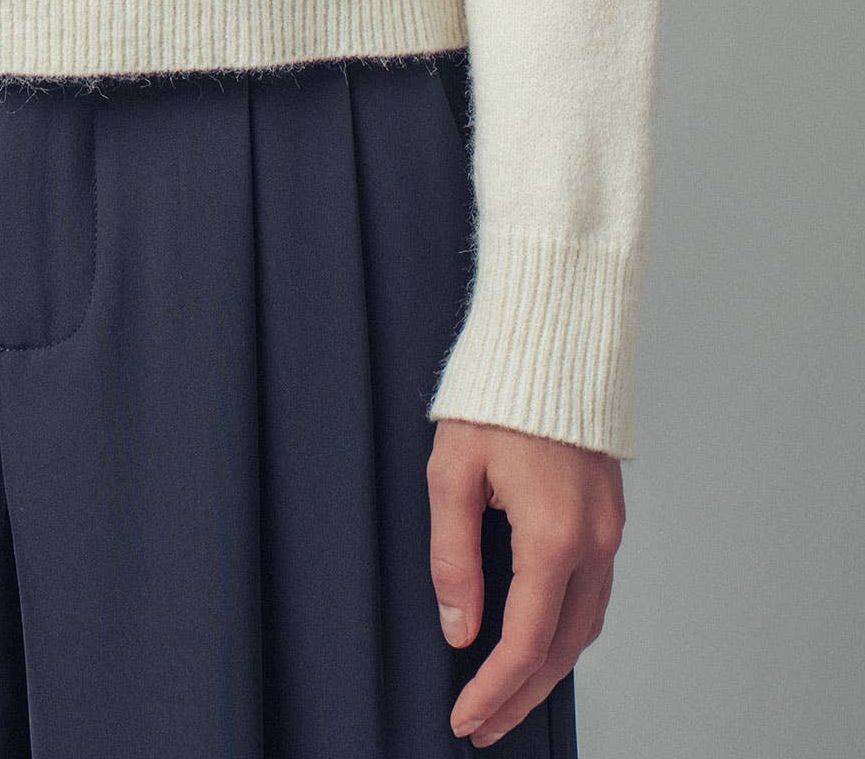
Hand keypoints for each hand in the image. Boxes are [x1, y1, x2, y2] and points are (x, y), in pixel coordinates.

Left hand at [427, 418, 624, 746]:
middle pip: (562, 648)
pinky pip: (594, 593)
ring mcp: (609, 530)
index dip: (492, 690)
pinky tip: (539, 638)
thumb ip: (454, 557)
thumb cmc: (496, 396)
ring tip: (506, 694)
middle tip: (483, 725)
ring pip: (585, 626)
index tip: (464, 718)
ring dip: (547, 668)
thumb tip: (459, 628)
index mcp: (552, 535)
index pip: (523, 642)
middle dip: (521, 695)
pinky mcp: (610, 516)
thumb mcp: (452, 473)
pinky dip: (566, 630)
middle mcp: (593, 541)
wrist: (551, 341)